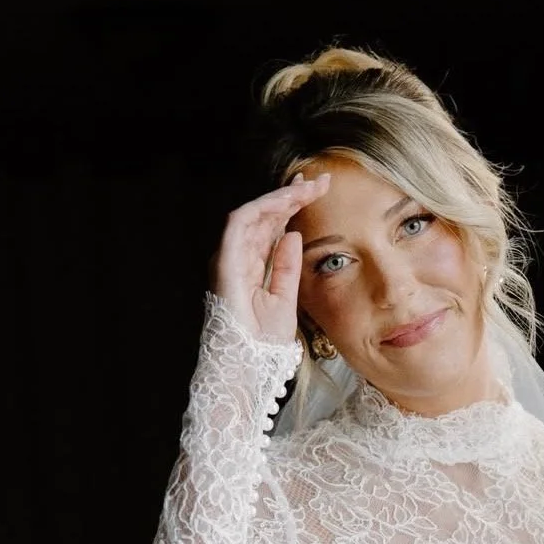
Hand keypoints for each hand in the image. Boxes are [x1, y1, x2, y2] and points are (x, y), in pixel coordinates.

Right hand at [208, 172, 331, 343]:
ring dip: (280, 197)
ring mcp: (230, 257)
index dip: (293, 208)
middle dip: (291, 195)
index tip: (317, 192)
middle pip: (265, 217)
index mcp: (254, 267)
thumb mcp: (286, 299)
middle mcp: (239, 257)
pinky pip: (241, 223)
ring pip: (253, 213)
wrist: (250, 363)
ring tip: (307, 187)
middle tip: (318, 180)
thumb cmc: (263, 342)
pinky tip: (285, 201)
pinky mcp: (225, 260)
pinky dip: (262, 208)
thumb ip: (288, 267)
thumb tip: (294, 235)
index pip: (273, 229)